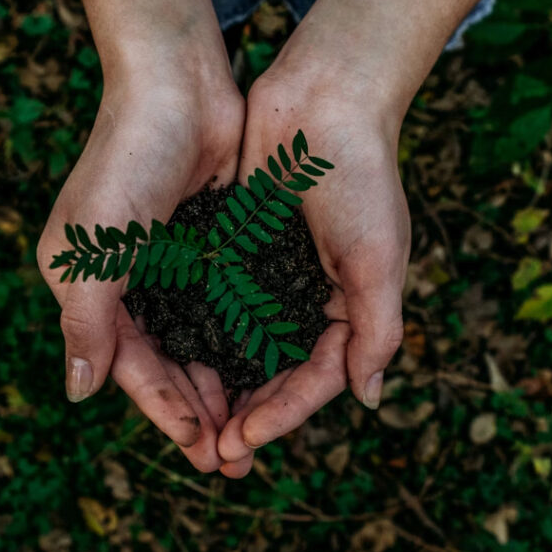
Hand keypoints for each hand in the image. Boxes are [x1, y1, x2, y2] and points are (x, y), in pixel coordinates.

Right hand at [37, 72, 242, 471]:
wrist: (178, 84)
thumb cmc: (127, 160)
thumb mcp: (95, 249)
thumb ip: (87, 323)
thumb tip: (78, 394)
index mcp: (87, 285)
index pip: (128, 365)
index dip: (164, 410)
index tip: (201, 449)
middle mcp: (126, 281)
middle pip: (165, 362)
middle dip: (197, 411)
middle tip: (234, 459)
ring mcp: (169, 263)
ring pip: (198, 341)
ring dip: (222, 384)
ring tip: (253, 428)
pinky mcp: (208, 244)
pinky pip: (225, 306)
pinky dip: (241, 340)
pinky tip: (267, 370)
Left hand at [216, 70, 408, 477]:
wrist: (324, 98)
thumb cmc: (360, 176)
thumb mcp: (378, 258)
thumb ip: (377, 329)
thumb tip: (368, 399)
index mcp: (349, 307)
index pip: (316, 378)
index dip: (283, 414)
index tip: (245, 439)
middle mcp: (308, 297)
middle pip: (275, 373)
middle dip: (247, 414)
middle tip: (213, 453)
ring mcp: (271, 274)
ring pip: (241, 346)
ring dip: (219, 385)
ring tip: (190, 423)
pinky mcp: (238, 247)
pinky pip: (216, 302)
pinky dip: (199, 333)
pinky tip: (172, 359)